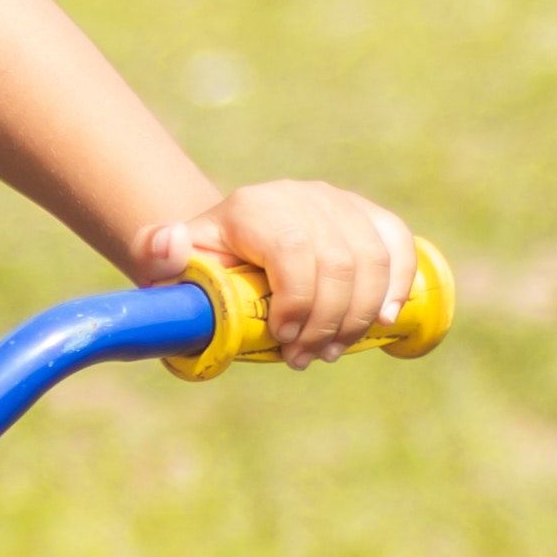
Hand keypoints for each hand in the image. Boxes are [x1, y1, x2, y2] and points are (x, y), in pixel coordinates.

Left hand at [136, 182, 417, 367]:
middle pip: (335, 261)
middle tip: (306, 359)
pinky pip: (397, 244)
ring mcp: (337, 202)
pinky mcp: (367, 214)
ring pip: (370, 259)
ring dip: (358, 315)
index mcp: (253, 208)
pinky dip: (398, 284)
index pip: (291, 249)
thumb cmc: (202, 265)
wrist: (232, 244)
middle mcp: (299, 197)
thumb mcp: (171, 264)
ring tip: (333, 351)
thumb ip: (158, 254)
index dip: (297, 301)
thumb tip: (167, 244)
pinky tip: (383, 320)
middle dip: (326, 322)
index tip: (285, 342)